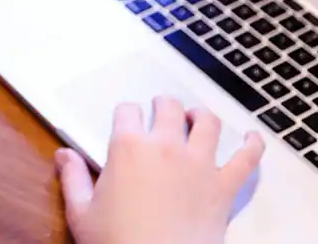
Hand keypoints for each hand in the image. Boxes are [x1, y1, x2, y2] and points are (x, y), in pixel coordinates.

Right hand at [55, 97, 264, 243]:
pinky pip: (247, 158)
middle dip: (163, 106)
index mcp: (129, 148)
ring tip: (196, 117)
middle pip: (169, 107)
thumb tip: (64, 155)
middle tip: (160, 111)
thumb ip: (73, 178)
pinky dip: (253, 145)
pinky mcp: (224, 186)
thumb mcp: (81, 213)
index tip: (125, 122)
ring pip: (208, 122)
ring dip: (201, 115)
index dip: (125, 114)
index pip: (127, 111)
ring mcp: (200, 164)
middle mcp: (167, 147)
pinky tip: (253, 138)